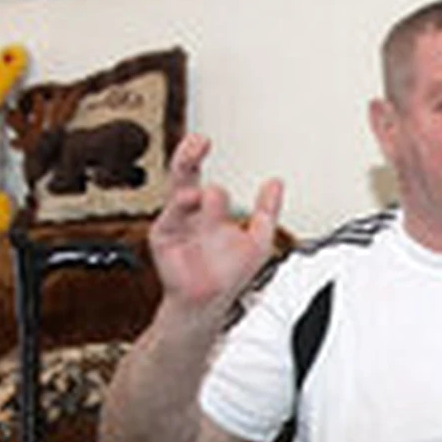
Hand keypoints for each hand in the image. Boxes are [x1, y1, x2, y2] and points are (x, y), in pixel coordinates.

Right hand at [149, 133, 283, 309]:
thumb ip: (266, 211)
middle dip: (187, 157)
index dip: (197, 154)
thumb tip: (276, 183)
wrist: (212, 302)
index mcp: (206, 207)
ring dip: (193, 189)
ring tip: (204, 191)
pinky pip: (169, 218)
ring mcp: (176, 224)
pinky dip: (181, 208)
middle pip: (182, 175)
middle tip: (196, 143)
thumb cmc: (229, 272)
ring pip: (177, 194)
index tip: (203, 139)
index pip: (198, 173)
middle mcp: (188, 212)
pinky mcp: (164, 239)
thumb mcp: (258, 239)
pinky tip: (191, 200)